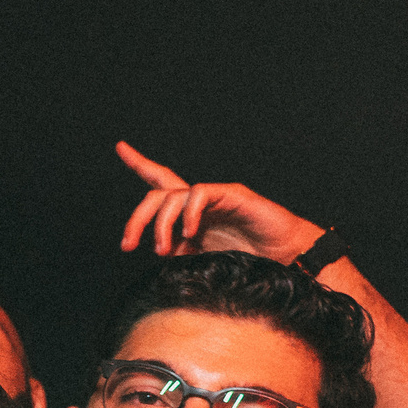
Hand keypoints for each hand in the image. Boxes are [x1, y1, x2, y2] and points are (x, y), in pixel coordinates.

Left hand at [115, 142, 323, 263]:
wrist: (286, 257)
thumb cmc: (250, 258)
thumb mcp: (204, 260)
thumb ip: (181, 252)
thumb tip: (160, 251)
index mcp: (191, 213)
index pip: (161, 184)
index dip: (141, 164)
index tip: (121, 147)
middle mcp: (200, 200)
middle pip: (158, 195)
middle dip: (137, 219)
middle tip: (128, 245)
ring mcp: (216, 196)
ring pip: (173, 197)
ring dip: (161, 225)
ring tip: (163, 250)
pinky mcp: (233, 195)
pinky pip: (200, 195)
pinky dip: (189, 213)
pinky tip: (189, 233)